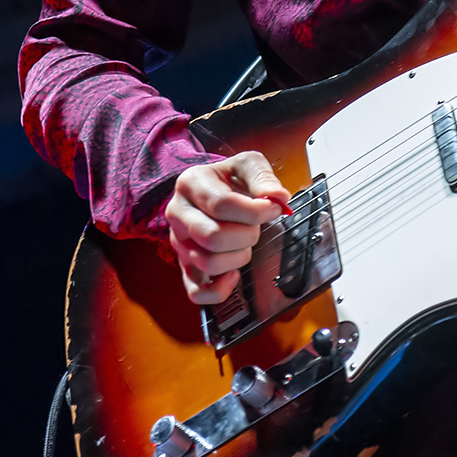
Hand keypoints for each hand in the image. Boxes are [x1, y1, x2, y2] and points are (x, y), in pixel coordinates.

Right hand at [165, 151, 290, 304]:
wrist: (214, 190)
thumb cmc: (230, 179)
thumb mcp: (248, 164)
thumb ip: (263, 177)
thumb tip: (277, 197)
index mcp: (191, 183)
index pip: (221, 205)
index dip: (254, 211)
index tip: (274, 209)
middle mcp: (179, 214)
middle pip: (213, 236)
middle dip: (246, 235)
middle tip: (255, 226)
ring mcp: (179, 243)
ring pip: (207, 263)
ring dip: (239, 257)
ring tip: (244, 242)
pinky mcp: (184, 267)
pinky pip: (196, 291)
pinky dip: (220, 289)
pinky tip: (234, 274)